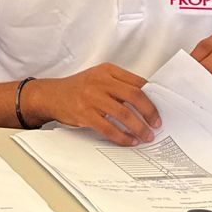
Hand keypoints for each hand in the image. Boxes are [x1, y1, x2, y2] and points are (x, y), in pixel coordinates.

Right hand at [24, 65, 159, 145]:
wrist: (51, 95)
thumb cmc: (78, 89)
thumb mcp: (98, 78)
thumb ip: (119, 85)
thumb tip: (147, 103)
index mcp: (107, 70)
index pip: (137, 82)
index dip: (152, 97)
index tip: (160, 110)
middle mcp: (100, 81)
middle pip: (134, 95)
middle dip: (150, 112)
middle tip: (157, 124)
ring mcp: (91, 97)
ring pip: (123, 113)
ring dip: (139, 127)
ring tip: (146, 136)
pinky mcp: (84, 113)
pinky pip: (108, 128)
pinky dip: (122, 136)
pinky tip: (129, 141)